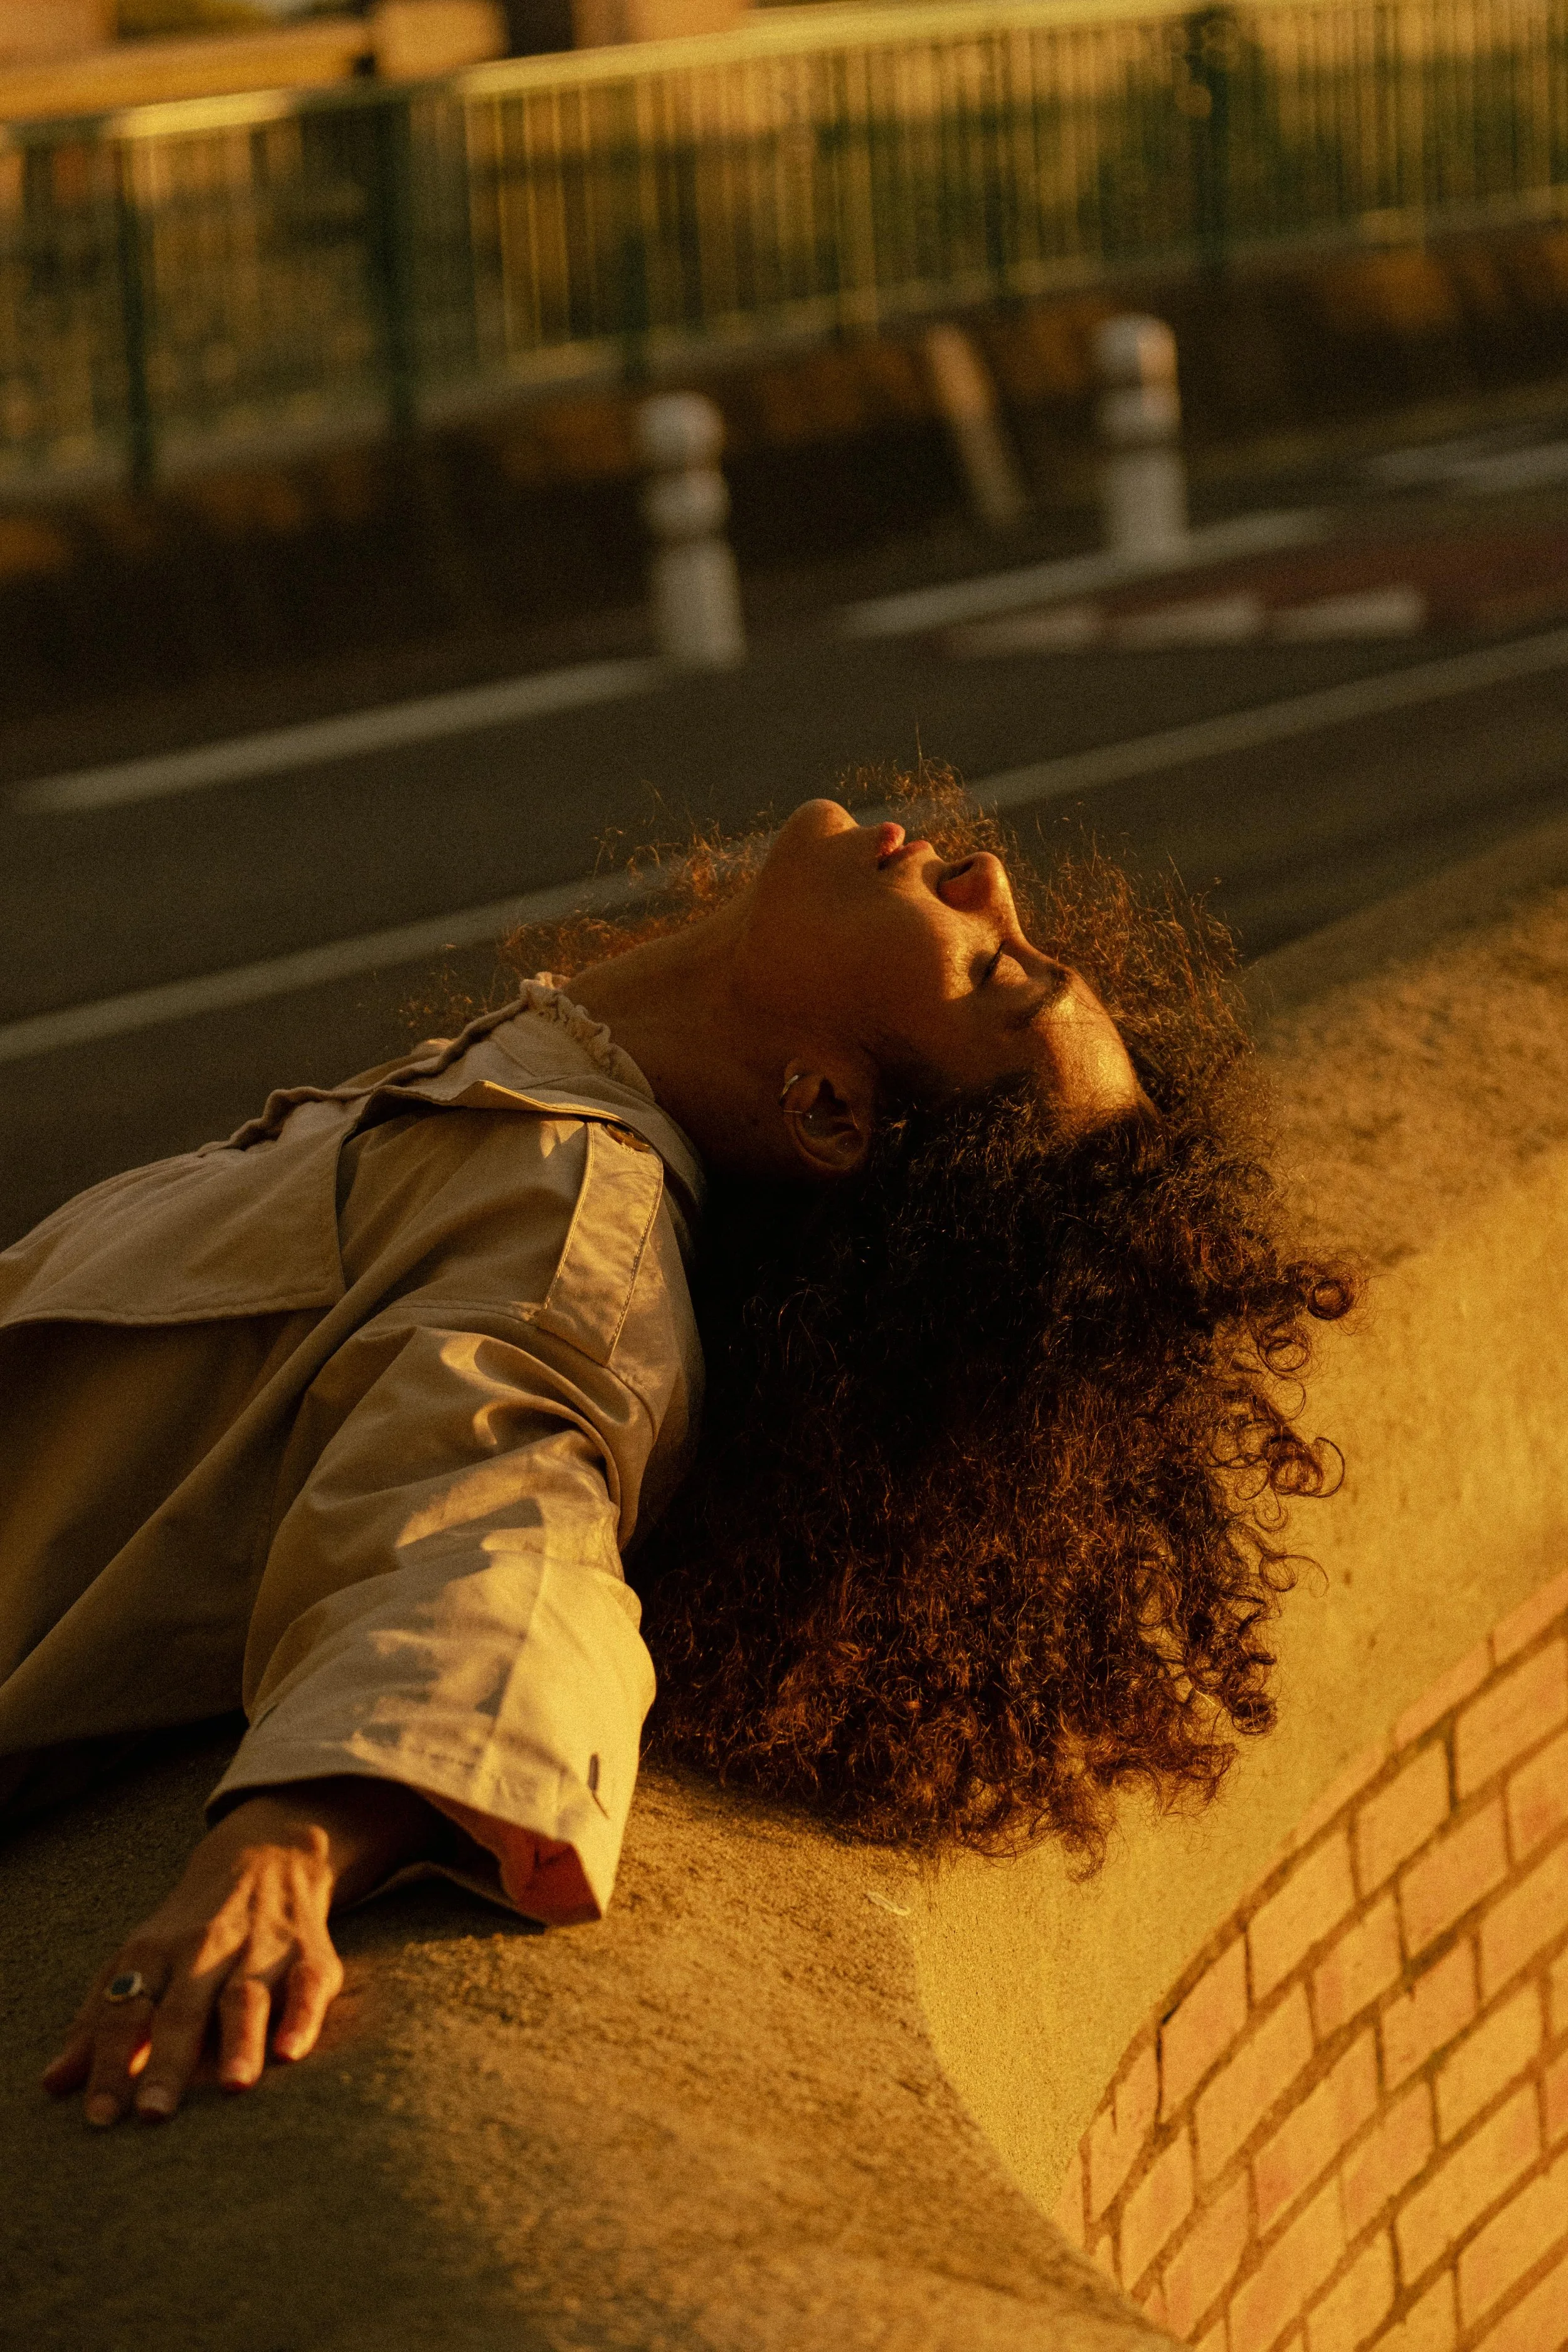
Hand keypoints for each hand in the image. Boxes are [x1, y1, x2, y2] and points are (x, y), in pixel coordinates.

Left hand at [42, 1776, 428, 2127]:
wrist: (267, 1856)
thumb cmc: (190, 1929)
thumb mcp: (138, 1960)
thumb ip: (99, 2022)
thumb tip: (53, 2084)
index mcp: (154, 1952)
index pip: (125, 2011)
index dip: (110, 2063)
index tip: (100, 2116)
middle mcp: (205, 1948)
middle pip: (182, 2009)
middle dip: (167, 2062)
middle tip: (153, 2115)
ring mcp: (260, 1950)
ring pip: (246, 1997)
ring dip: (240, 2042)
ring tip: (233, 2086)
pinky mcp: (310, 1954)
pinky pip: (308, 1986)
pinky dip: (302, 2018)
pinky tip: (291, 2052)